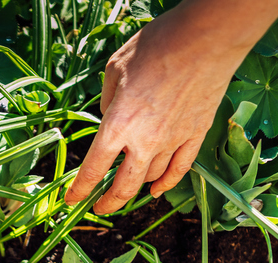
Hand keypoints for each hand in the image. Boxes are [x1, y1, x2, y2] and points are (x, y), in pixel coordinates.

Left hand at [64, 3, 259, 214]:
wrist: (204, 40)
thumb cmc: (157, 46)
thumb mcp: (115, 69)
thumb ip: (107, 100)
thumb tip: (109, 118)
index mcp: (117, 125)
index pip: (94, 169)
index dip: (80, 189)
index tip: (72, 199)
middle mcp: (144, 141)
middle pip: (123, 187)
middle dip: (108, 203)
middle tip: (99, 208)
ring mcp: (173, 141)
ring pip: (150, 178)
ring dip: (135, 188)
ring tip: (126, 190)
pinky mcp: (196, 135)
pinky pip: (180, 169)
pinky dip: (167, 183)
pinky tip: (157, 190)